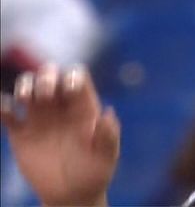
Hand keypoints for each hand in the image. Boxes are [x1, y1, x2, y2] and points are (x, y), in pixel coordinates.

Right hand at [0, 65, 119, 206]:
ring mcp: (40, 117)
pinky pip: (7, 113)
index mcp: (84, 106)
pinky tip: (4, 110)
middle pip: (50, 75)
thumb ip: (109, 135)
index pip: (77, 77)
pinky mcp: (20, 133)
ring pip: (28, 87)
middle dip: (46, 76)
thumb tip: (108, 113)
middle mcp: (61, 106)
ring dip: (24, 85)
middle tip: (45, 94)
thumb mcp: (107, 156)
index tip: (69, 90)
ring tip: (25, 98)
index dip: (72, 76)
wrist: (71, 194)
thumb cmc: (95, 172)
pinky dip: (2, 106)